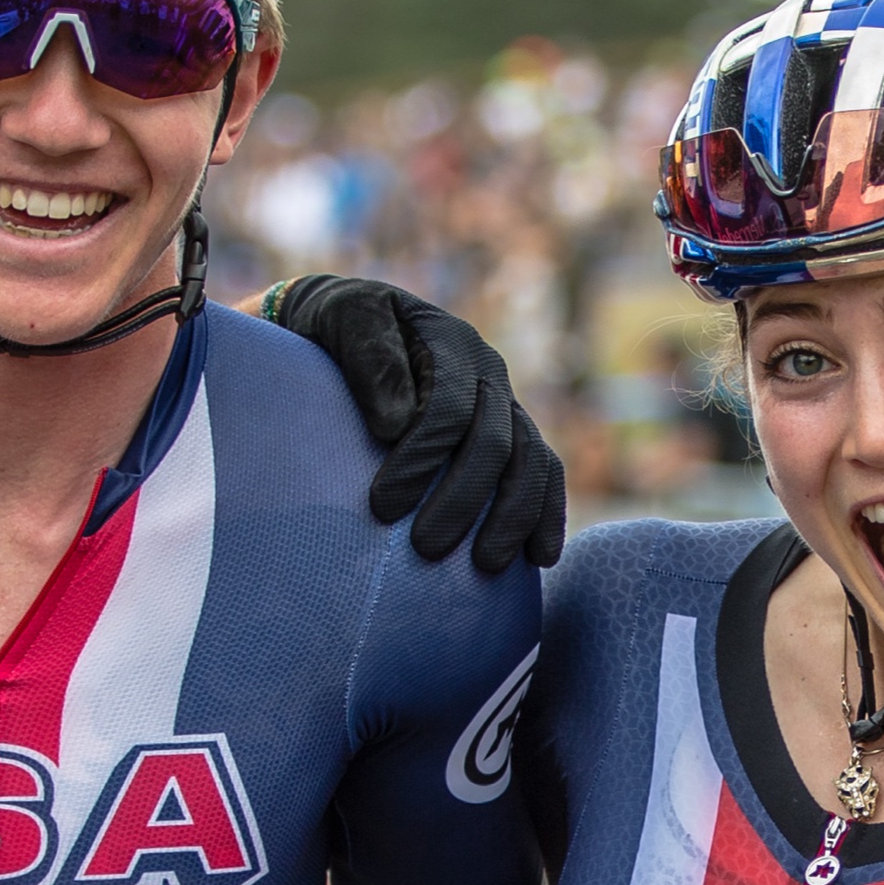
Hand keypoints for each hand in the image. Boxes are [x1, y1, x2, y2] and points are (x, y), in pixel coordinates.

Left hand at [266, 275, 569, 571]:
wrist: (353, 328)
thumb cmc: (337, 329)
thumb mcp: (341, 319)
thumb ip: (368, 358)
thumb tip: (397, 423)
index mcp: (450, 341)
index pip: (449, 406)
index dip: (421, 458)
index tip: (382, 507)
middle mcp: (488, 371)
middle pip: (494, 440)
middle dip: (463, 499)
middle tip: (425, 548)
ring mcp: (505, 404)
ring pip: (529, 461)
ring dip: (512, 516)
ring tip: (485, 565)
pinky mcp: (512, 435)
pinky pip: (544, 472)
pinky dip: (546, 514)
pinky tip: (539, 556)